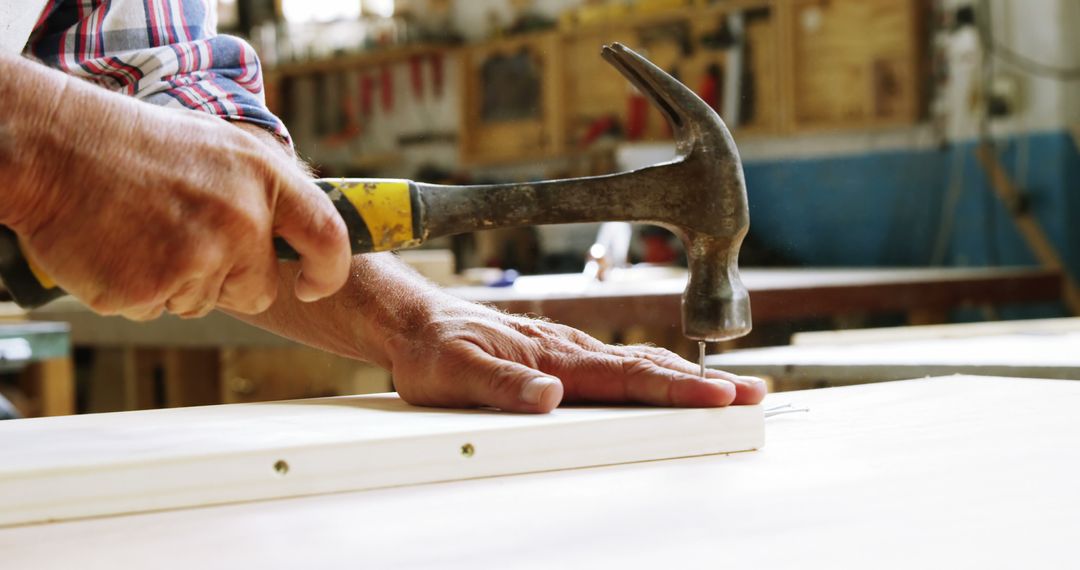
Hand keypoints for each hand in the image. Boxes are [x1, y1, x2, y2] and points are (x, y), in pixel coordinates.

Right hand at [7, 70, 349, 319]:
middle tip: (183, 239)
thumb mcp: (220, 147)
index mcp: (263, 177)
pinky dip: (136, 291)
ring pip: (203, 303)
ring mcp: (197, 256)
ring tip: (142, 229)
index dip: (328, 271)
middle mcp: (240, 218)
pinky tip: (117, 247)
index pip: (327, 237)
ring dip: (176, 281)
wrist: (54, 146)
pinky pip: (157, 311)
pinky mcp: (151, 288)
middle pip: (258, 290)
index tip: (313, 284)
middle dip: (229, 280)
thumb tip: (300, 231)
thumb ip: (262, 190)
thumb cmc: (135, 145)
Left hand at [385, 299, 766, 412]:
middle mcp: (570, 350)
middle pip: (649, 367)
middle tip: (753, 395)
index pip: (627, 376)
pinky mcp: (564, 355)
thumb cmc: (434, 348)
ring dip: (688, 377)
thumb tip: (548, 396)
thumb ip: (501, 384)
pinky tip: (672, 380)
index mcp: (555, 356)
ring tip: (730, 389)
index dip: (677, 389)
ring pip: (640, 363)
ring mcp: (570, 351)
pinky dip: (658, 372)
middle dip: (704, 383)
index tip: (718, 397)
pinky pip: (621, 364)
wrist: (417, 320)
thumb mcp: (454, 373)